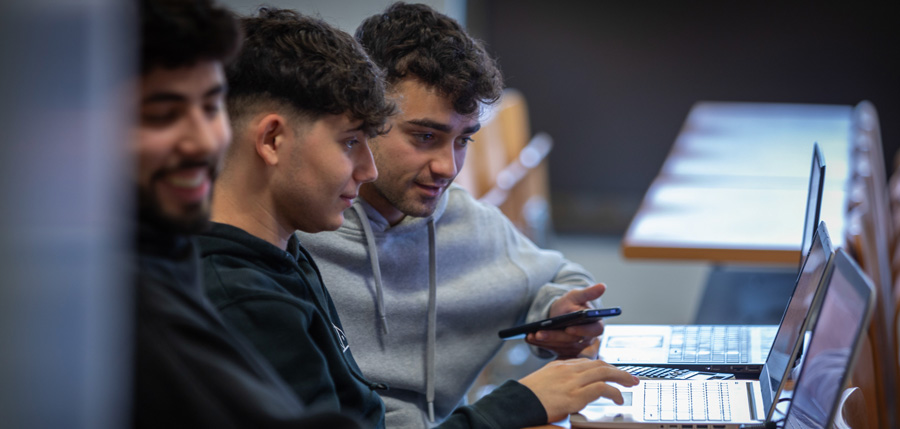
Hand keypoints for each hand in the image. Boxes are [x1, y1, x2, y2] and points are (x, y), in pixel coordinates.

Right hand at [519, 358, 638, 422]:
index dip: (603, 366)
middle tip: (630, 377)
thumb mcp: (543, 381)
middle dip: (617, 370)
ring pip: (604, 372)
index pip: (587, 362)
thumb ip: (558, 380)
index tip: (611, 371)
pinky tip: (619, 398)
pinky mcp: (575, 395)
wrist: (516, 403)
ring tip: (631, 384)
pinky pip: (601, 388)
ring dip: (621, 377)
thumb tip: (569, 389)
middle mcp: (567, 369)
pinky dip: (614, 392)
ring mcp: (572, 381)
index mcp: (560, 366)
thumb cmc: (526, 397)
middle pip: (599, 364)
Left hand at [526, 283, 606, 357]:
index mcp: (596, 325)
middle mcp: (587, 340)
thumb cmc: (571, 304)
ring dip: (545, 341)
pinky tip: (529, 337)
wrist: (561, 313)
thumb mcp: (577, 296)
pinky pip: (552, 350)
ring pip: (561, 347)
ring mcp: (576, 347)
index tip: (569, 328)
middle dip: (555, 337)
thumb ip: (589, 293)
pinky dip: (540, 344)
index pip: (593, 331)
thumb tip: (603, 286)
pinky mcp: (564, 352)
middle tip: (540, 332)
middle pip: (572, 341)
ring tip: (532, 334)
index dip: (581, 331)